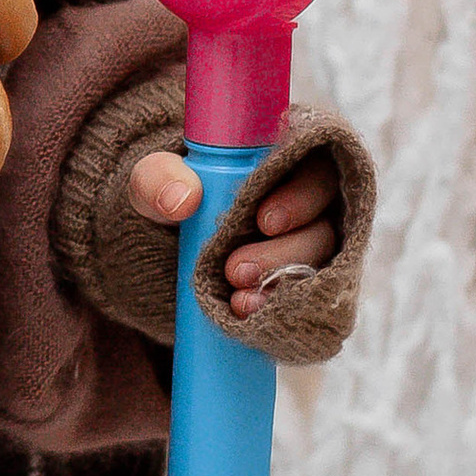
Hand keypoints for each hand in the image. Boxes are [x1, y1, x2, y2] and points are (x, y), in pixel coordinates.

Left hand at [128, 146, 342, 309]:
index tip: (264, 221)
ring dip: (283, 285)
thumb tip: (182, 200)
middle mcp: (310, 199)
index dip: (301, 196)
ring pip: (320, 264)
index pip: (314, 167)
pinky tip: (255, 320)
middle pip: (322, 222)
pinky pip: (311, 296)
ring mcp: (310, 242)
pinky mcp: (304, 279)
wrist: (166, 237)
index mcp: (284, 155)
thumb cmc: (170, 191)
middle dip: (283, 252)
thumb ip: (158, 177)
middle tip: (236, 271)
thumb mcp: (153, 178)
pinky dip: (285, 308)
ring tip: (239, 303)